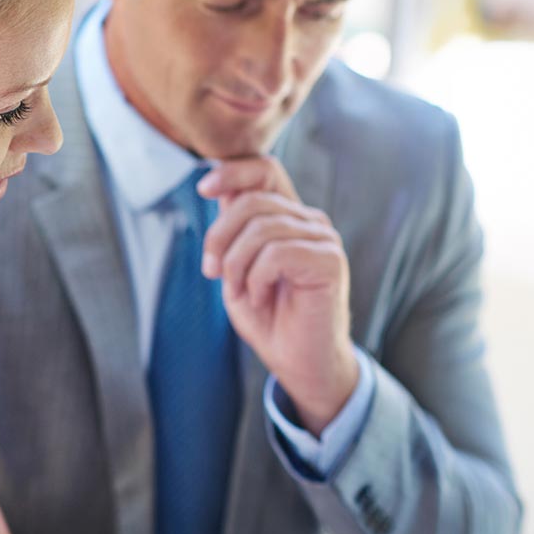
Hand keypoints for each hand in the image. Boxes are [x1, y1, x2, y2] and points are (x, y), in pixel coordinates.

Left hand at [198, 156, 357, 433]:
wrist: (298, 362)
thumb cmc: (268, 317)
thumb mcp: (236, 267)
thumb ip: (231, 230)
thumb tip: (214, 189)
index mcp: (288, 217)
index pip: (266, 171)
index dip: (233, 172)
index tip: (202, 189)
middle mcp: (309, 221)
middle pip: (252, 201)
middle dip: (219, 236)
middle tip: (212, 272)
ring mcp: (323, 239)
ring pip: (261, 228)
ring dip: (236, 265)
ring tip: (241, 291)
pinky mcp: (330, 260)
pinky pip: (278, 253)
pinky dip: (257, 278)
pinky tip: (260, 297)